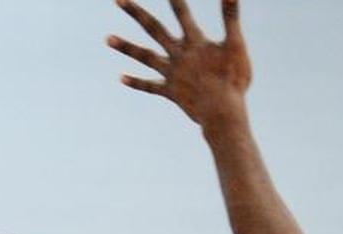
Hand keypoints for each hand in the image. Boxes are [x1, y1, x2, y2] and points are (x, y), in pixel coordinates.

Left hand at [108, 0, 250, 131]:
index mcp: (194, 42)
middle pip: (153, 29)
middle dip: (135, 13)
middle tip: (118, 0)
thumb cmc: (233, 80)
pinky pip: (150, 86)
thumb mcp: (235, 45)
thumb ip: (231, 18)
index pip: (181, 13)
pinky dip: (136, 82)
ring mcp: (171, 74)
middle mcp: (178, 55)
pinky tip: (121, 78)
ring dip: (126, 47)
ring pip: (144, 56)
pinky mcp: (170, 92)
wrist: (221, 113)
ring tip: (107, 38)